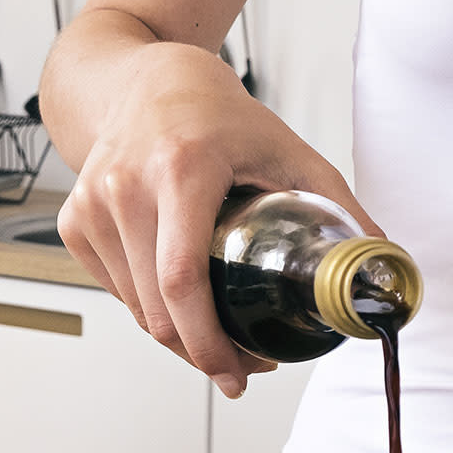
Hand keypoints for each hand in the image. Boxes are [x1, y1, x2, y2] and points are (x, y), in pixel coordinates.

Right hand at [54, 42, 379, 397]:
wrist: (142, 78)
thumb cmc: (216, 115)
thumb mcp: (289, 150)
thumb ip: (339, 206)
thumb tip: (377, 263)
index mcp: (180, 167)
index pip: (182, 279)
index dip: (208, 342)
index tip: (237, 375)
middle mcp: (126, 185)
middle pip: (158, 309)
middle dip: (203, 354)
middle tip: (243, 371)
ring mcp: (91, 204)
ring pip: (137, 310)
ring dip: (179, 341)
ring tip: (220, 343)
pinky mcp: (75, 221)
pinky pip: (118, 293)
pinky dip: (152, 313)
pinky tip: (184, 309)